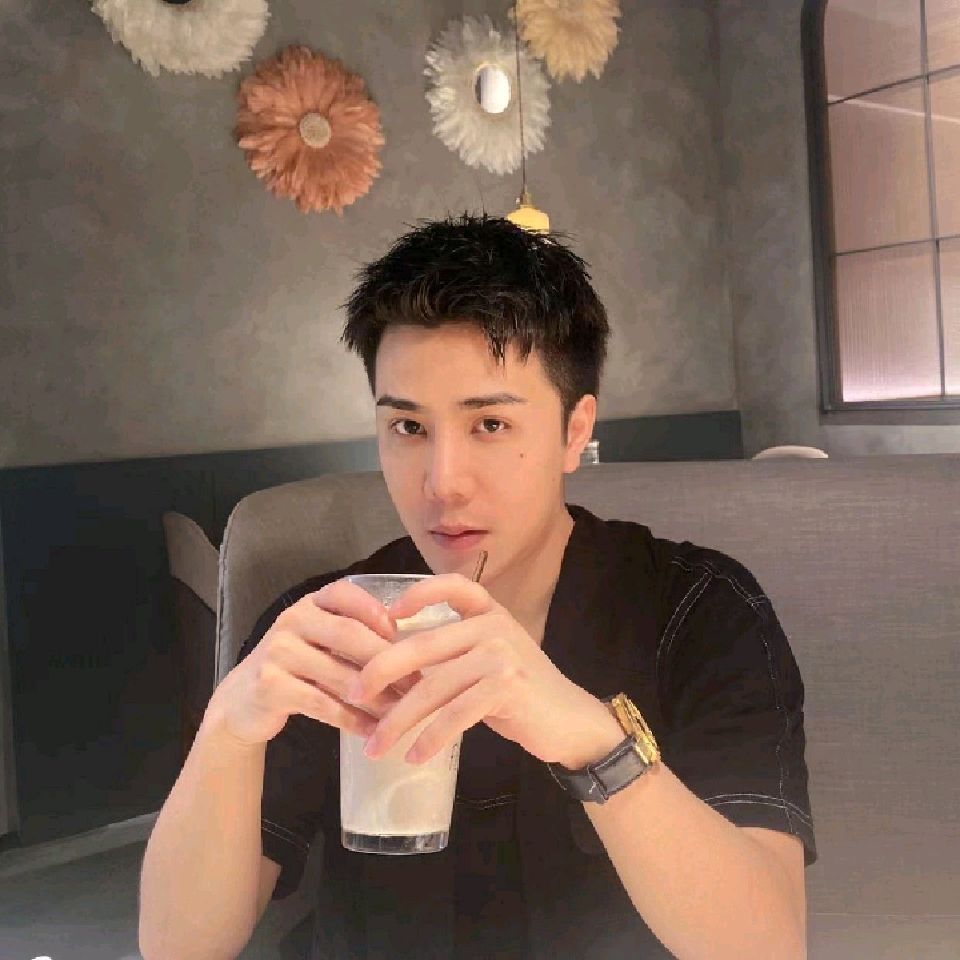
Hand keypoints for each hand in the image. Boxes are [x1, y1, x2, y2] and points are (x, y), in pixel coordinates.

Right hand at [206, 579, 419, 746]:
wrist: (242, 700)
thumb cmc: (295, 667)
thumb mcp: (319, 642)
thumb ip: (353, 637)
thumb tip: (410, 652)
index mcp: (310, 604)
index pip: (344, 594)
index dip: (374, 611)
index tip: (401, 634)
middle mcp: (292, 620)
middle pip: (348, 634)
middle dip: (385, 660)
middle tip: (416, 682)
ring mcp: (278, 653)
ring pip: (339, 674)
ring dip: (375, 697)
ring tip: (401, 714)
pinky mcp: (271, 687)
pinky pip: (322, 704)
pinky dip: (351, 719)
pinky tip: (371, 731)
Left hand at [347, 574, 619, 766]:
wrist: (569, 720)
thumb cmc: (517, 692)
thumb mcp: (484, 660)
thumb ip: (447, 653)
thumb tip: (383, 664)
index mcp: (488, 612)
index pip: (452, 586)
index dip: (418, 593)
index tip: (386, 616)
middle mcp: (494, 626)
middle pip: (424, 645)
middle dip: (381, 672)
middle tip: (352, 695)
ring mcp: (502, 655)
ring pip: (435, 687)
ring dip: (399, 720)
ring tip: (376, 745)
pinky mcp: (508, 688)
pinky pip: (456, 714)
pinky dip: (431, 738)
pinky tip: (414, 756)